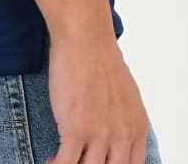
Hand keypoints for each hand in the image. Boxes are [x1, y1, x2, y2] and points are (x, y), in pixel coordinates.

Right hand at [44, 29, 149, 163]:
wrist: (85, 37)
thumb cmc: (100, 57)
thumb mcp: (125, 95)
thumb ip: (124, 121)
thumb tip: (115, 138)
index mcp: (137, 127)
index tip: (99, 162)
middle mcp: (122, 135)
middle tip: (80, 160)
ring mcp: (100, 135)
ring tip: (62, 160)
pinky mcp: (77, 130)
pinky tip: (50, 159)